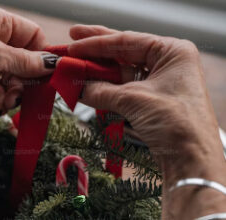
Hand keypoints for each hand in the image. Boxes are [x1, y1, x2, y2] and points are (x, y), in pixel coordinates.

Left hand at [0, 3, 54, 117]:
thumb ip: (23, 60)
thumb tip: (52, 63)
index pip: (32, 35)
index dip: (42, 54)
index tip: (49, 73)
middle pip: (24, 62)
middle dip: (25, 81)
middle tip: (23, 94)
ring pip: (13, 81)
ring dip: (12, 96)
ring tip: (4, 105)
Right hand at [69, 25, 225, 218]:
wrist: (191, 160)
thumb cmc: (177, 124)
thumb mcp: (134, 100)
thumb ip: (101, 90)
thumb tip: (77, 86)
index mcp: (172, 52)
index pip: (127, 41)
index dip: (97, 42)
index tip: (74, 43)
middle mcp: (167, 63)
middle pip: (124, 53)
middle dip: (97, 51)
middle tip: (72, 44)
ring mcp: (160, 81)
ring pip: (123, 71)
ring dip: (99, 72)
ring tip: (76, 66)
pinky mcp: (153, 99)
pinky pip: (125, 88)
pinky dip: (106, 88)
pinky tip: (89, 84)